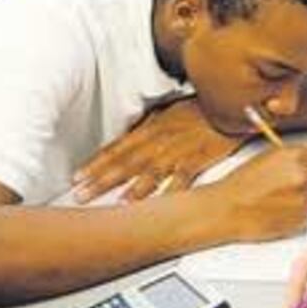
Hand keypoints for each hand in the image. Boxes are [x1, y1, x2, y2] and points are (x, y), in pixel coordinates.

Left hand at [72, 99, 244, 202]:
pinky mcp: (201, 157)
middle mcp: (160, 139)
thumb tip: (129, 139)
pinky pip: (183, 176)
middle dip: (101, 180)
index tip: (77, 177)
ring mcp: (179, 149)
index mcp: (150, 128)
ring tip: (116, 203)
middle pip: (126, 162)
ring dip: (132, 188)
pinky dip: (171, 190)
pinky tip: (161, 204)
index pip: (117, 148)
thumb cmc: (200, 107)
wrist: (229, 103)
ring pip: (151, 171)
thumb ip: (148, 127)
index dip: (95, 163)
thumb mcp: (168, 111)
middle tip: (81, 195)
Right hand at [206, 142, 306, 240]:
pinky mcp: (301, 219)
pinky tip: (285, 210)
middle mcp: (302, 176)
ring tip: (294, 198)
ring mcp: (303, 199)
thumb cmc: (244, 183)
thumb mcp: (272, 156)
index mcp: (295, 156)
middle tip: (306, 185)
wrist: (226, 208)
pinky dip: (304, 214)